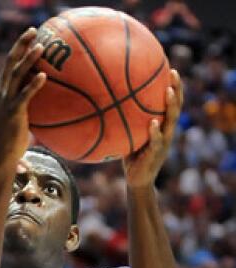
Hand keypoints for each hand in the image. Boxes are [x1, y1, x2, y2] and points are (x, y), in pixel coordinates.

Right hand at [0, 28, 45, 159]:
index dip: (18, 47)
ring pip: (17, 75)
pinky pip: (24, 95)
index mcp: (1, 90)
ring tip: (41, 47)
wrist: (3, 154)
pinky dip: (33, 85)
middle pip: (10, 62)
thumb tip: (47, 94)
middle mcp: (0, 92)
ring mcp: (6, 102)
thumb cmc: (14, 137)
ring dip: (29, 59)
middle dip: (21, 44)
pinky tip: (44, 76)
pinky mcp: (13, 112)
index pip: (9, 64)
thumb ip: (28, 101)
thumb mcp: (20, 114)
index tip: (30, 35)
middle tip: (33, 30)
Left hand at [123, 69, 182, 189]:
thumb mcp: (129, 136)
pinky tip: (153, 123)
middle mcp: (166, 132)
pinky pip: (157, 141)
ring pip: (171, 121)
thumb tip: (106, 106)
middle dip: (177, 90)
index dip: (174, 87)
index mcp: (162, 126)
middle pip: (176, 107)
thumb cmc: (131, 156)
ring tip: (169, 92)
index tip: (171, 70)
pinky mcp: (156, 154)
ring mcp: (163, 143)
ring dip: (171, 106)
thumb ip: (126, 123)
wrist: (137, 180)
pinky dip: (155, 132)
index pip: (170, 103)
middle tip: (174, 74)